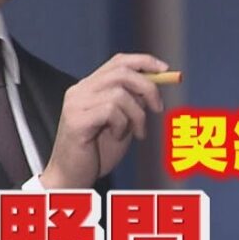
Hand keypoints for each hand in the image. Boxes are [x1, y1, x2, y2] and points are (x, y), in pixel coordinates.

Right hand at [41, 53, 166, 188]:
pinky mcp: (76, 120)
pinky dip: (122, 124)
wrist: (73, 178)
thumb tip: (156, 83)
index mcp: (90, 87)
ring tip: (135, 132)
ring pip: (120, 93)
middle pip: (122, 72)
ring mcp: (76, 104)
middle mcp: (80, 90)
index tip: (165, 71)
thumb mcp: (123, 121)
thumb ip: (134, 102)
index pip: (119, 61)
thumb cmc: (98, 152)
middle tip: (158, 108)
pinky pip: (111, 111)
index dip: (144, 62)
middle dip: (148, 87)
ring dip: (137, 114)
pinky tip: (117, 137)